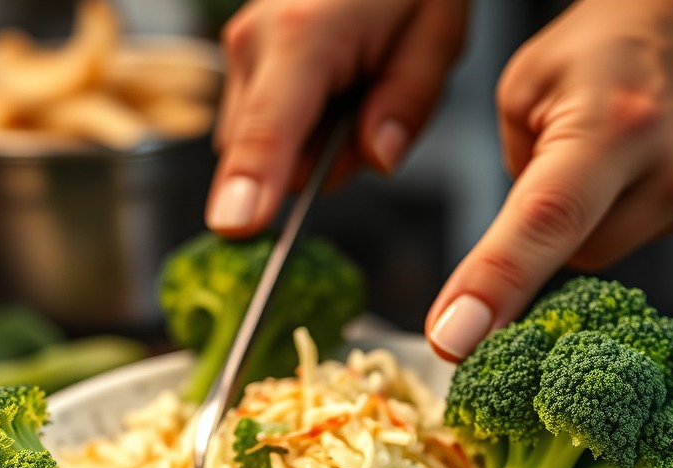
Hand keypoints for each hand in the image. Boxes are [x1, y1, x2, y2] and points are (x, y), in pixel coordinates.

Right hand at [205, 0, 467, 236]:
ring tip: (355, 87)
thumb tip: (376, 158)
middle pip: (264, 156)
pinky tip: (332, 83)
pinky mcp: (241, 56)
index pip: (269, 131)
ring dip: (309, 141)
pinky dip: (299, 123)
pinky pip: (261, 125)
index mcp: (303, 37)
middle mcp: (255, 43)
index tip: (237, 228)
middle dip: (316, 163)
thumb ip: (407, 103)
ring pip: (259, 145)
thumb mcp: (435, 35)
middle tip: (372, 111)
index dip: (253, 184)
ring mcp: (241, 48)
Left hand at [426, 0, 672, 360]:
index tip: (451, 341)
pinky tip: (627, 168)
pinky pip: (627, 240)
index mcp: (612, 124)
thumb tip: (514, 255)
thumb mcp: (527, 84)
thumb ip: (512, 176)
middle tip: (554, 166)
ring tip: (601, 157)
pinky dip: (611, 215)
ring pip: (596, 255)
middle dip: (543, 227)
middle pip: (568, 253)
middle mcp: (668, 165)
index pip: (544, 220)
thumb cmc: (607, 44)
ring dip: (580, 222)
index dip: (495, 285)